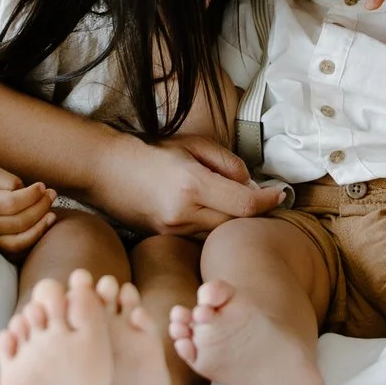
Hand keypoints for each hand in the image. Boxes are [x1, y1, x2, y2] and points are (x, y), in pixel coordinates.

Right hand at [0, 163, 56, 257]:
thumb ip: (7, 181)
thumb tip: (28, 192)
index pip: (11, 204)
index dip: (31, 196)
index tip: (42, 186)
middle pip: (18, 222)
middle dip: (40, 208)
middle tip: (52, 194)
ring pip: (18, 242)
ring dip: (40, 229)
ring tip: (52, 214)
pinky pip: (15, 252)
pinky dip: (32, 242)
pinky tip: (43, 227)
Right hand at [92, 136, 279, 236]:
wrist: (106, 170)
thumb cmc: (152, 151)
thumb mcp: (194, 145)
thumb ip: (228, 164)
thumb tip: (253, 186)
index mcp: (193, 184)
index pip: (245, 204)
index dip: (268, 201)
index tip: (279, 194)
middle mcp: (184, 212)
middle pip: (235, 226)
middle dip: (254, 215)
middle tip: (263, 201)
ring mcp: (173, 230)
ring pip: (219, 236)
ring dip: (234, 225)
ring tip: (240, 208)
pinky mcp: (165, 239)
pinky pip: (201, 239)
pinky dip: (214, 229)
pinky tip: (217, 215)